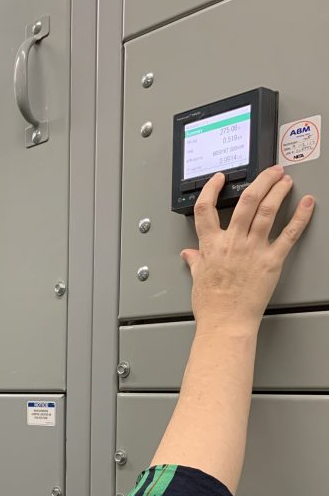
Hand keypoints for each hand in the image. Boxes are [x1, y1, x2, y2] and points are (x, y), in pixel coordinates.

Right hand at [180, 165, 314, 333]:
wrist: (226, 323)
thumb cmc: (212, 306)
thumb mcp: (197, 280)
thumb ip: (195, 262)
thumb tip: (188, 254)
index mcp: (211, 245)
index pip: (205, 208)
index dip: (211, 188)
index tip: (220, 178)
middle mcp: (232, 243)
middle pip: (246, 200)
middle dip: (261, 180)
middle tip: (270, 171)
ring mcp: (253, 250)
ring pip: (267, 210)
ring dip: (278, 190)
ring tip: (285, 180)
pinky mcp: (271, 261)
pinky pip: (289, 234)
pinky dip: (300, 217)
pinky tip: (307, 204)